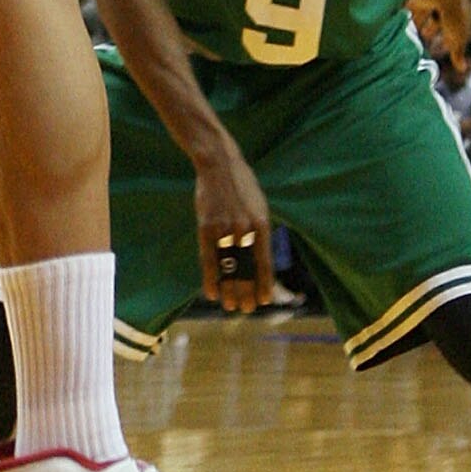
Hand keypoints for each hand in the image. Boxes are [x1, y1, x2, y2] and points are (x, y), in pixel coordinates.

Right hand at [194, 141, 273, 311]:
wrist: (218, 163)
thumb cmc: (240, 185)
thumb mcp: (258, 206)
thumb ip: (258, 231)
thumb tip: (259, 258)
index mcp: (261, 224)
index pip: (264, 263)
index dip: (264, 284)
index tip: (264, 301)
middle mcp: (245, 229)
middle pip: (246, 270)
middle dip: (246, 292)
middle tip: (246, 309)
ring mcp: (224, 229)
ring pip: (227, 268)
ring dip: (229, 289)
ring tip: (230, 306)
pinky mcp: (205, 227)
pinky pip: (208, 259)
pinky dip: (210, 278)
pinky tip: (212, 293)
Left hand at [411, 0, 470, 69]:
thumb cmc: (453, 15)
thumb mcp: (457, 37)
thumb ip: (457, 52)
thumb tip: (462, 70)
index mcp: (463, 13)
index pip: (458, 28)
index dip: (453, 38)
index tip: (448, 46)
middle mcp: (448, 6)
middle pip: (441, 20)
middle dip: (434, 28)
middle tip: (427, 35)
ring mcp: (433, 1)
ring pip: (426, 13)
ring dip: (420, 22)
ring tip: (417, 32)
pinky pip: (413, 8)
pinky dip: (408, 15)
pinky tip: (401, 24)